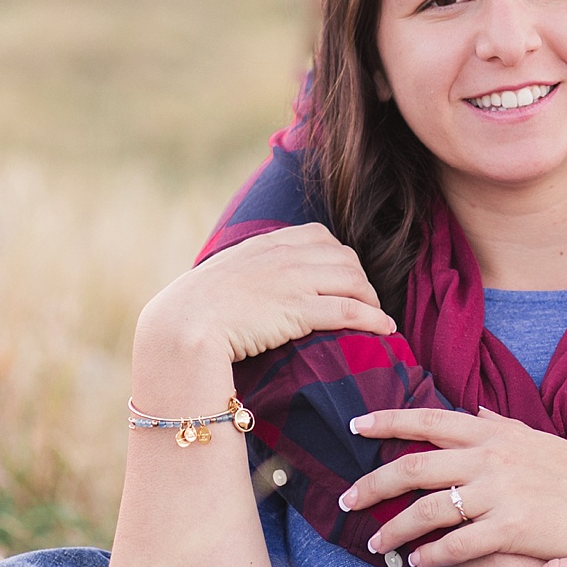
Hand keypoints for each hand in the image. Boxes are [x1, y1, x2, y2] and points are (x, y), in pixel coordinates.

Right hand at [134, 224, 394, 365]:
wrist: (181, 327)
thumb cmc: (192, 311)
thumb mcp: (219, 276)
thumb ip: (243, 271)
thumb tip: (247, 286)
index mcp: (266, 244)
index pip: (319, 237)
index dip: (339, 257)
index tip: (344, 277)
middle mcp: (285, 256)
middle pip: (345, 258)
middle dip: (361, 279)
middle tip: (366, 301)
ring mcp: (295, 281)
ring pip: (354, 282)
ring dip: (372, 300)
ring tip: (378, 316)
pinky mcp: (300, 310)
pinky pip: (351, 310)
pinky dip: (375, 318)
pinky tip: (385, 329)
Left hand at [342, 409, 566, 566]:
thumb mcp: (539, 441)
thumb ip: (501, 426)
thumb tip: (474, 410)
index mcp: (495, 434)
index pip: (429, 421)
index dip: (388, 421)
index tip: (355, 425)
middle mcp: (491, 457)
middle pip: (415, 466)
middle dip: (373, 484)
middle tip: (346, 499)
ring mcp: (500, 492)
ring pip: (428, 509)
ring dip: (395, 528)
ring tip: (375, 542)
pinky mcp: (511, 526)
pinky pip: (457, 543)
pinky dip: (431, 553)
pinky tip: (417, 562)